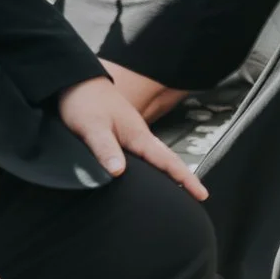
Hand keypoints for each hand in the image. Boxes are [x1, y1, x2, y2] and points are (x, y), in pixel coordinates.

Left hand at [57, 76, 207, 200]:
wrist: (77, 82)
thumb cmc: (85, 103)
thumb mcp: (93, 127)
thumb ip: (105, 149)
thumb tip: (118, 172)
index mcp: (137, 135)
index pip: (167, 160)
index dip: (185, 178)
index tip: (202, 194)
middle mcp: (139, 136)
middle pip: (167, 160)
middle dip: (184, 178)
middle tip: (199, 197)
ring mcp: (131, 135)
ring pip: (156, 158)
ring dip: (169, 173)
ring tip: (179, 191)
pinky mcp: (121, 136)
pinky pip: (143, 156)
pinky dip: (152, 167)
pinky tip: (148, 175)